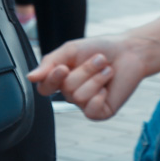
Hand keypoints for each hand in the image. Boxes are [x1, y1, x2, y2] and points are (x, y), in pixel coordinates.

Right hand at [29, 35, 147, 120]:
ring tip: (107, 70)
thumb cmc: (99, 48)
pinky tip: (107, 88)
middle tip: (99, 59)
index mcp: (60, 78)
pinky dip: (100, 96)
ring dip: (96, 79)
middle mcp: (70, 93)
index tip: (63, 67)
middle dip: (85, 71)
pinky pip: (91, 110)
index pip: (44, 88)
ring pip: (79, 97)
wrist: (129, 52)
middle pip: (65, 88)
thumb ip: (49, 63)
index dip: (52, 79)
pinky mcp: (100, 112)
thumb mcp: (70, 50)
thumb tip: (30, 77)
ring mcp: (85, 104)